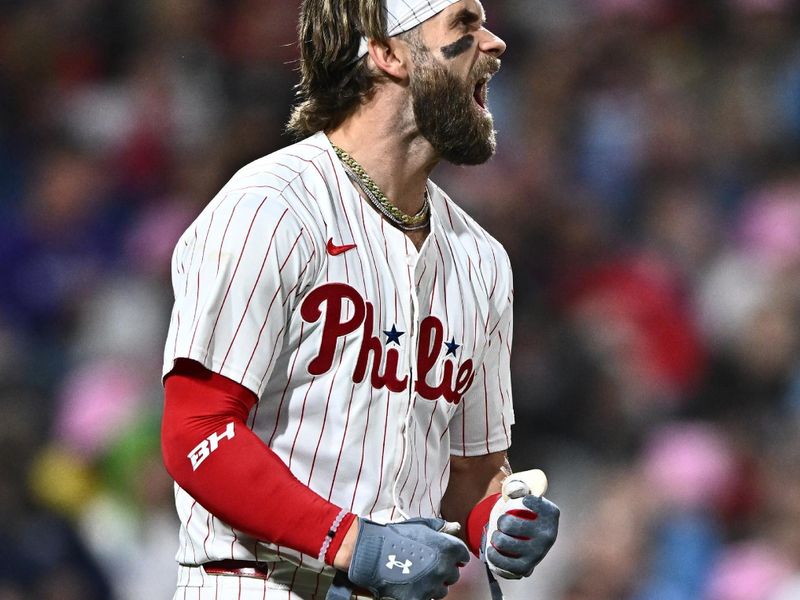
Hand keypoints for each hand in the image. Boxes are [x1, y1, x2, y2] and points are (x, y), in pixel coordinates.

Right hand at [328, 517, 469, 599]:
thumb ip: (441, 528)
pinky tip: (411, 585)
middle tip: (429, 566)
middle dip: (443, 571)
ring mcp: (432, 586)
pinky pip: (427, 599)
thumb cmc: (396, 536)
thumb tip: (455, 527)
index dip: (455, 556)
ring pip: (441, 590)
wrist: (373, 551)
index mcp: (448, 548)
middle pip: (453, 575)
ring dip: (434, 585)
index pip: (462, 556)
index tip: (447, 556)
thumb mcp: (421, 525)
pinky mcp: (419, 599)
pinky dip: (420, 594)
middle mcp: (444, 568)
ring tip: (419, 577)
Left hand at [483, 494, 559, 578]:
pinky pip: (502, 562)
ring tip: (498, 535)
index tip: (517, 503)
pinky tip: (493, 549)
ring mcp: (538, 553)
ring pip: (502, 542)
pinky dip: (493, 555)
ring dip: (495, 537)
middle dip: (500, 521)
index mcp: (551, 513)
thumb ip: (517, 486)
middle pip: (508, 523)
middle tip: (503, 523)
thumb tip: (512, 491)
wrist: (526, 539)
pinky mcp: (526, 568)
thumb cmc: (522, 512)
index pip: (529, 501)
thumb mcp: (522, 494)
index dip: (516, 501)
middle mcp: (548, 534)